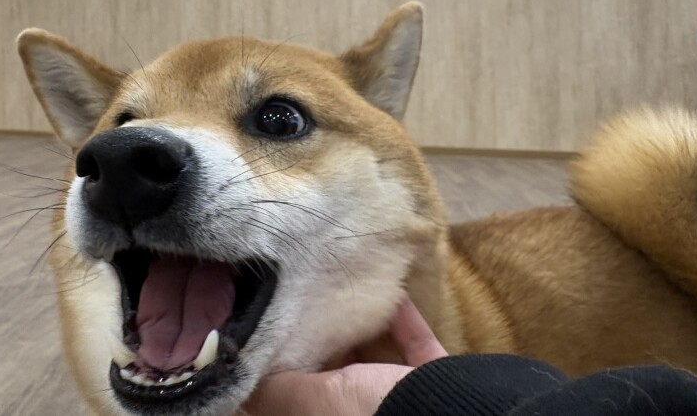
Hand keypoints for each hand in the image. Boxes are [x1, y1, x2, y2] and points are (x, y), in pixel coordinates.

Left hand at [245, 297, 447, 415]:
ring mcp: (398, 401)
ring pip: (372, 362)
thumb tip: (240, 374)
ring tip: (342, 292)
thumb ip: (276, 388)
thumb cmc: (376, 411)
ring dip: (360, 329)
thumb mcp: (313, 401)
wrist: (457, 412)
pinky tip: (393, 294)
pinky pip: (414, 345)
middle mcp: (360, 412)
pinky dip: (404, 321)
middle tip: (302, 300)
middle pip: (333, 379)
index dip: (282, 369)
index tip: (270, 332)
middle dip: (319, 344)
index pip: (296, 398)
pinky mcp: (433, 381)